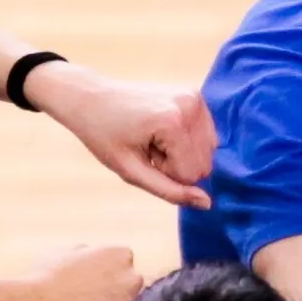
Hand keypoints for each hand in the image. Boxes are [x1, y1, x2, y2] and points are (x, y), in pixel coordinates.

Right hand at [19, 245, 145, 300]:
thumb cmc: (41, 280)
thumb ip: (85, 254)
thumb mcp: (63, 253)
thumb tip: (89, 255)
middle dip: (112, 300)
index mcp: (121, 255)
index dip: (105, 281)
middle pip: (130, 294)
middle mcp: (132, 280)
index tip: (86, 289)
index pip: (124, 270)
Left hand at [29, 67, 217, 210]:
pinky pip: (206, 137)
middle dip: (176, 164)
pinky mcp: (196, 96)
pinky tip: (161, 130)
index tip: (142, 154)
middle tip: (147, 146)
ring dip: (181, 154)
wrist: (93, 98)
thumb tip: (207, 204)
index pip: (192, 175)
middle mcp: (191, 105)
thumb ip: (170, 191)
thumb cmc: (105, 135)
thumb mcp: (131, 171)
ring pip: (208, 152)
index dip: (165, 173)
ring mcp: (195, 97)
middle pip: (204, 164)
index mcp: (173, 121)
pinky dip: (185, 141)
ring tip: (153, 139)